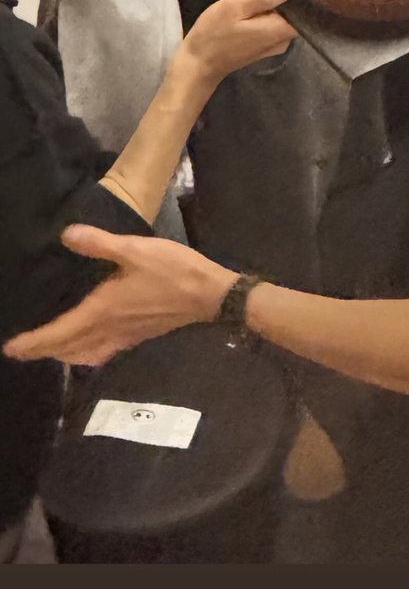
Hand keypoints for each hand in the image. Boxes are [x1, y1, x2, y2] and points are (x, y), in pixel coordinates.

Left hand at [3, 226, 235, 365]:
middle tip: (21, 349)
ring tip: (49, 347)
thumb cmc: (172, 271)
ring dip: (64, 353)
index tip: (10, 348)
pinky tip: (88, 344)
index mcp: (103, 311)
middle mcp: (110, 329)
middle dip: (43, 351)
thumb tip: (66, 235)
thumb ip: (99, 243)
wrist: (208, 294)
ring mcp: (125, 336)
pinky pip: (102, 351)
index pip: (59, 334)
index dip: (33, 343)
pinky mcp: (139, 335)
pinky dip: (85, 352)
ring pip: (86, 354)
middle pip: (68, 349)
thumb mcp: (134, 249)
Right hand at [182, 0, 296, 84]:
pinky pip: (274, 28)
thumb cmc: (214, 34)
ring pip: (283, 20)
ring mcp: (274, 46)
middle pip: (294, 15)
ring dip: (275, 7)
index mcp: (279, 30)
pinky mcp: (264, 48)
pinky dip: (268, 17)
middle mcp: (282, 41)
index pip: (304, 11)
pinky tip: (256, 7)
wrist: (199, 64)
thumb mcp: (234, 8)